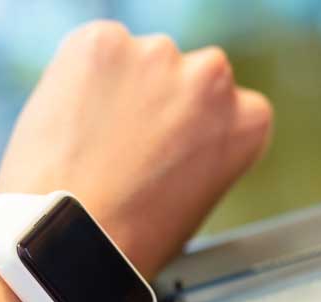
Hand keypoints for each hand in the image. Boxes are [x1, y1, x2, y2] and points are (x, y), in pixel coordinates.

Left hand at [0, 20, 272, 276]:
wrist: (72, 237)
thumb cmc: (132, 239)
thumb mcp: (198, 199)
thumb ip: (201, 149)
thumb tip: (175, 134)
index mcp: (249, 120)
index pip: (230, 104)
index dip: (194, 127)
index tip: (173, 148)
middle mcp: (212, 76)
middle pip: (187, 73)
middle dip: (162, 101)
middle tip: (131, 147)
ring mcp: (156, 54)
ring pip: (139, 59)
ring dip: (122, 88)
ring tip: (95, 143)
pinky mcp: (101, 43)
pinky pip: (92, 50)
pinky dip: (80, 78)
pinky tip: (72, 123)